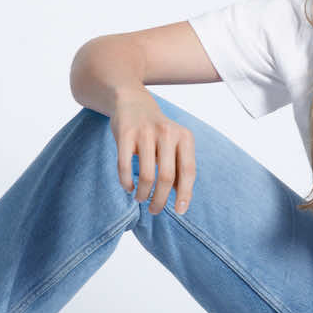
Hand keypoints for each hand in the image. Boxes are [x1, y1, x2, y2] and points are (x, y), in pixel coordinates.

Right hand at [110, 89, 195, 215]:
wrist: (132, 102)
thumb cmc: (157, 132)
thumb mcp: (174, 145)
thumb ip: (179, 168)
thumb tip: (182, 201)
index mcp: (184, 137)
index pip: (188, 171)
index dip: (185, 194)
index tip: (180, 211)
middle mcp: (167, 132)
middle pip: (166, 177)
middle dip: (160, 199)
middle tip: (155, 209)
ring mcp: (145, 132)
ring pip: (146, 175)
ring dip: (143, 193)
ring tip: (140, 198)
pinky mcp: (125, 133)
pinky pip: (124, 166)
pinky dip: (126, 183)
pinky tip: (128, 188)